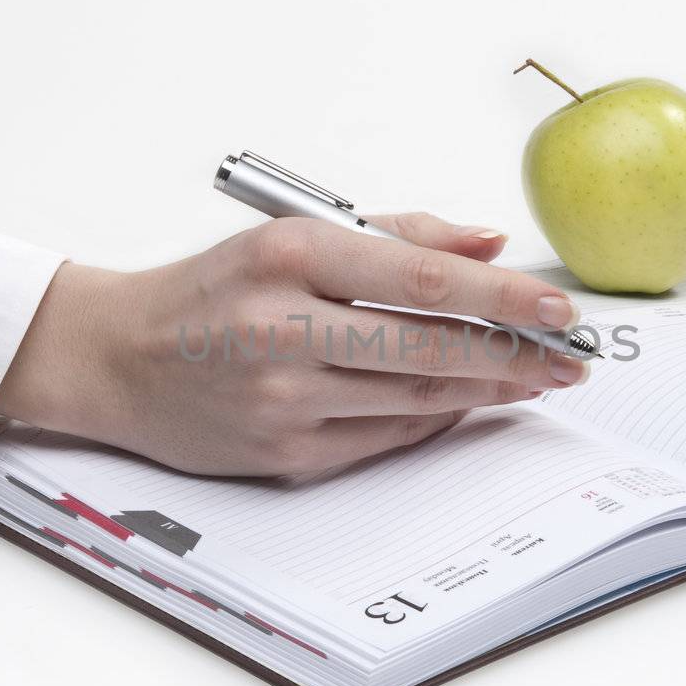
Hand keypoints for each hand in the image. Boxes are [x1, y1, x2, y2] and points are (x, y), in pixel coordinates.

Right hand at [0, 213, 590, 475]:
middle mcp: (282, 326)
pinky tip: (466, 402)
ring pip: (415, 399)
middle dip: (515, 354)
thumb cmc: (209, 290)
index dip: (502, 296)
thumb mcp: (289, 233)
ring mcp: (282, 398)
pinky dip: (434, 420)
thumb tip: (489, 241)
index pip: (421, 277)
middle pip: (429, 347)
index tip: (558, 307)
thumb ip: (396, 234)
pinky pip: (384, 438)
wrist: (115, 358)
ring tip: (534, 378)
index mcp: (287, 255)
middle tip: (569, 357)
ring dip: (487, 390)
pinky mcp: (281, 451)